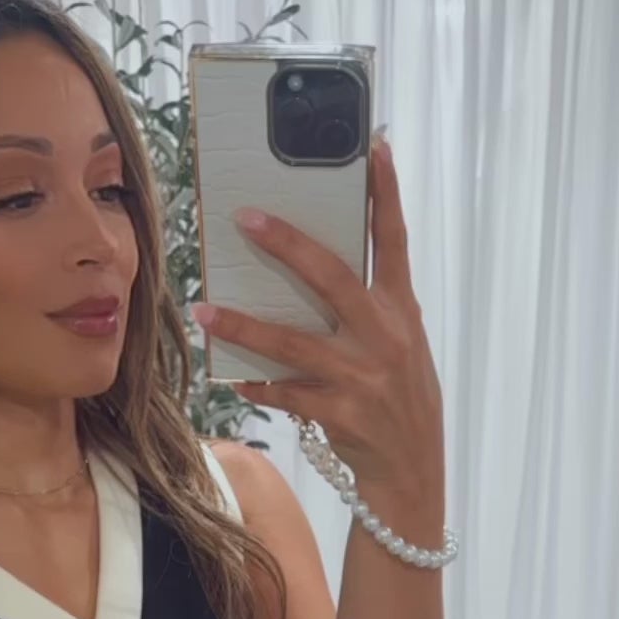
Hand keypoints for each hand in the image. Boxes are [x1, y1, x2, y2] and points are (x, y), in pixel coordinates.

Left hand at [191, 138, 444, 536]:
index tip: (373, 146)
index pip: (395, 241)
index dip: (386, 194)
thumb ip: (371, 307)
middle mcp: (384, 337)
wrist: (413, 472)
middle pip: (333, 278)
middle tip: (247, 217)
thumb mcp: (401, 345)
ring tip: (206, 310)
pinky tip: (232, 378)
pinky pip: (287, 395)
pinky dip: (258, 385)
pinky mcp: (341, 415)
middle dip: (289, 245)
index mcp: (401, 311)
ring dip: (245, 326)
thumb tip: (318, 268)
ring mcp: (362, 377)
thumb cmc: (401, 399)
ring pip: (293, 343)